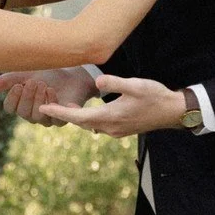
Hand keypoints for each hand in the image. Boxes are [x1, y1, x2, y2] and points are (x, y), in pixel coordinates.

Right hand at [0, 65, 96, 125]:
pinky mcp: (62, 119)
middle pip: (23, 113)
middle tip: (33, 82)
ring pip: (37, 117)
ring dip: (38, 100)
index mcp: (22, 103)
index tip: (17, 85)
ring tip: (43, 84)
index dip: (12, 98)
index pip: (10, 108)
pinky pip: (54, 118)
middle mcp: (32, 113)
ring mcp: (47, 118)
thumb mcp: (26, 73)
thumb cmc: (48, 73)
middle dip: (27, 97)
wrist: (73, 74)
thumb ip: (8, 80)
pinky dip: (52, 104)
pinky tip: (51, 91)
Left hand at [39, 74, 186, 136]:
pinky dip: (87, 119)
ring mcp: (116, 131)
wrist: (172, 112)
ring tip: (62, 106)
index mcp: (110, 116)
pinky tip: (85, 112)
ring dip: (75, 117)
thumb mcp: (135, 85)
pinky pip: (98, 125)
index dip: (59, 112)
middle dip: (63, 114)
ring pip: (89, 125)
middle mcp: (110, 127)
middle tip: (45, 106)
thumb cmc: (154, 96)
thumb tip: (97, 83)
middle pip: (80, 122)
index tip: (42, 108)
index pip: (78, 116)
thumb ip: (114, 83)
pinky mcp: (121, 130)